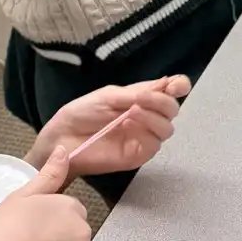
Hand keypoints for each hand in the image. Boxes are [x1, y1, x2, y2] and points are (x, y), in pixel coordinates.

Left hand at [30, 77, 190, 177]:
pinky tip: (128, 124)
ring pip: (167, 128)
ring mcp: (143, 137)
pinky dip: (144, 132)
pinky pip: (153, 144)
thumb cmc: (81, 113)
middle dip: (163, 102)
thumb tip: (164, 85)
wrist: (62, 138)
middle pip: (172, 110)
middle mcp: (146, 117)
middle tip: (143, 99)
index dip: (179, 86)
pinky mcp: (137, 155)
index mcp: (141, 98)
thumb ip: (136, 93)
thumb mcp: (108, 95)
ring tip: (132, 112)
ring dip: (153, 116)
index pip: (170, 92)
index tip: (177, 85)